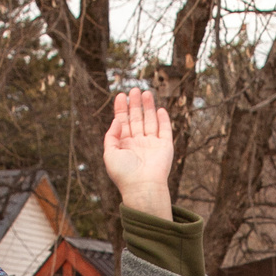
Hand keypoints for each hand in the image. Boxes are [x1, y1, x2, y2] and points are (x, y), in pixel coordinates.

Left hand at [103, 88, 175, 215]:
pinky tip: (160, 109)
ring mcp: (152, 145)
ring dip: (148, 107)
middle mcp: (138, 143)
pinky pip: (165, 131)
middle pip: (136, 119)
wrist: (143, 186)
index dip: (121, 108)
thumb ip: (111, 136)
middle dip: (135, 104)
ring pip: (150, 121)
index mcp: (124, 145)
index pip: (122, 122)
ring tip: (146, 93)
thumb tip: (117, 120)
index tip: (120, 95)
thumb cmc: (124, 173)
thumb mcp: (109, 153)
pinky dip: (163, 120)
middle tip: (134, 89)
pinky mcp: (165, 147)